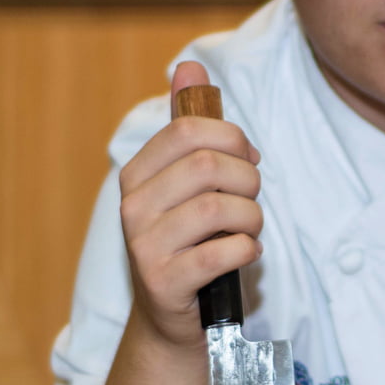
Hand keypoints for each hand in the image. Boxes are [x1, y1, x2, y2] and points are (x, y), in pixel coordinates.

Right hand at [117, 60, 262, 348]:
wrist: (172, 318)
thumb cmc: (187, 241)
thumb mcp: (185, 182)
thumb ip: (189, 126)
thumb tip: (190, 66)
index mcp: (136, 173)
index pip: (188, 129)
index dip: (233, 139)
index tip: (246, 159)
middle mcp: (133, 206)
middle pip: (208, 166)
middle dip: (247, 180)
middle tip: (251, 199)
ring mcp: (144, 246)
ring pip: (219, 208)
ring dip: (251, 218)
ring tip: (249, 230)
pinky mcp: (164, 282)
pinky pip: (223, 253)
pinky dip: (247, 251)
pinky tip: (244, 254)